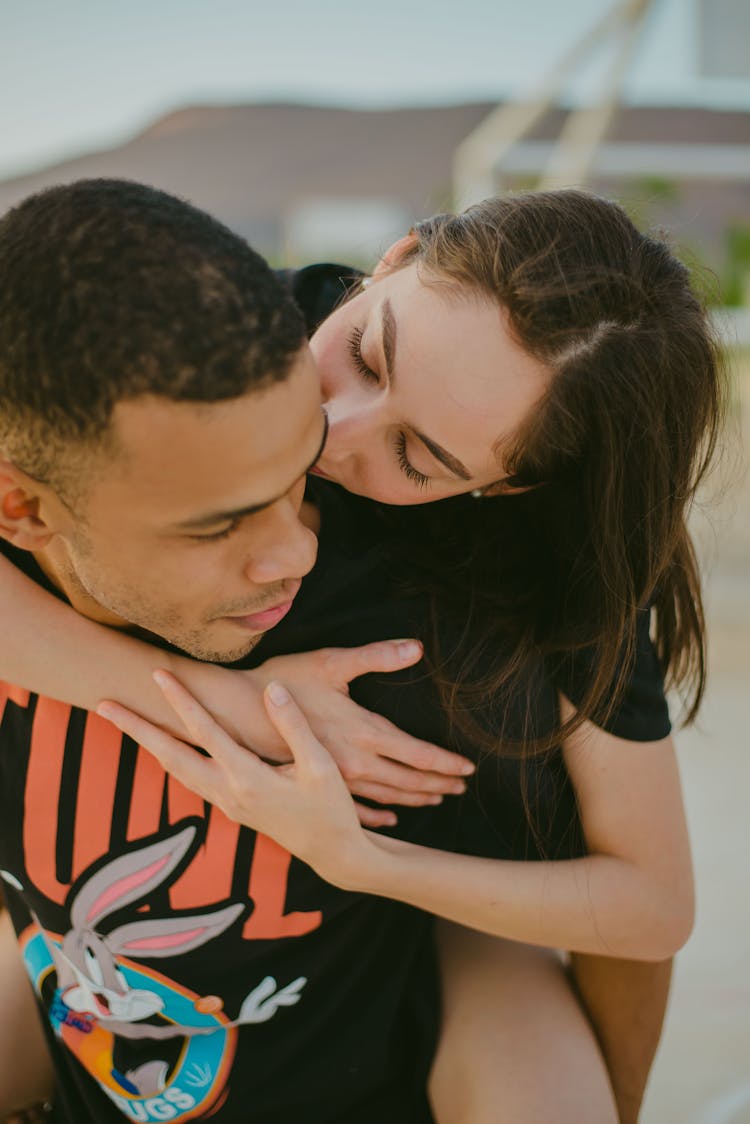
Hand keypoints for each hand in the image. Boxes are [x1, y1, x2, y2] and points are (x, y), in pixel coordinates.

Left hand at [98, 673, 373, 888]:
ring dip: (148, 744)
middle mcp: (227, 793)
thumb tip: (271, 689)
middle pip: (169, 756)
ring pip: (174, 770)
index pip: (205, 732)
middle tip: (104, 703)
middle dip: (136, 728)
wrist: (333, 853)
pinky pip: (188, 780)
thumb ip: (292, 726)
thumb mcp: (320, 765)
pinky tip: (162, 747)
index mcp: (247, 779)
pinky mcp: (230, 810)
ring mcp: (225, 804)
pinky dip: (169, 759)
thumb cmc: (331, 807)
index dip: (181, 700)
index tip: (159, 674)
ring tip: (123, 721)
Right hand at [178, 640, 473, 826]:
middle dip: (437, 784)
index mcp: (363, 731)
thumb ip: (376, 656)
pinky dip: (377, 813)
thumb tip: (416, 648)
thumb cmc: (284, 682)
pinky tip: (389, 817)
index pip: (416, 754)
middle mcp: (355, 761)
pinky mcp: (317, 782)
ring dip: (413, 798)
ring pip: (385, 795)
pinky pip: (355, 806)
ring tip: (436, 798)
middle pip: (407, 780)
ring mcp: (335, 777)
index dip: (445, 762)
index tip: (468, 768)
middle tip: (461, 787)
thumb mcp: (331, 663)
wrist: (236, 712)